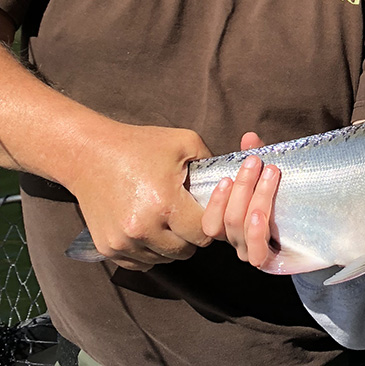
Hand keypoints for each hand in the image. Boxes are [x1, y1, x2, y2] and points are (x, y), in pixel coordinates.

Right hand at [68, 121, 212, 271]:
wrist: (89, 154)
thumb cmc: (140, 145)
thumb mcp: (185, 142)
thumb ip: (213, 163)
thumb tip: (234, 181)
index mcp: (165, 203)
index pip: (204, 232)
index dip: (211, 222)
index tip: (207, 209)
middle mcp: (143, 229)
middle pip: (186, 250)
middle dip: (193, 235)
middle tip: (189, 214)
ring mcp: (122, 242)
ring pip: (164, 259)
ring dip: (172, 244)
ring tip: (169, 219)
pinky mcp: (107, 249)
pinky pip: (141, 263)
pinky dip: (151, 251)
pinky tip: (151, 228)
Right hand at [200, 132, 281, 269]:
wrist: (325, 233)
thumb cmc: (290, 203)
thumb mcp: (271, 178)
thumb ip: (257, 159)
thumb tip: (249, 137)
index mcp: (233, 226)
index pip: (210, 221)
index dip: (215, 200)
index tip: (227, 176)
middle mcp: (239, 242)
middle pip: (228, 219)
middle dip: (242, 186)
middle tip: (255, 161)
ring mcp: (254, 253)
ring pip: (241, 228)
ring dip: (254, 197)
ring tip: (269, 174)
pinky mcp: (272, 262)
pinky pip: (257, 253)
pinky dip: (255, 232)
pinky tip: (260, 214)